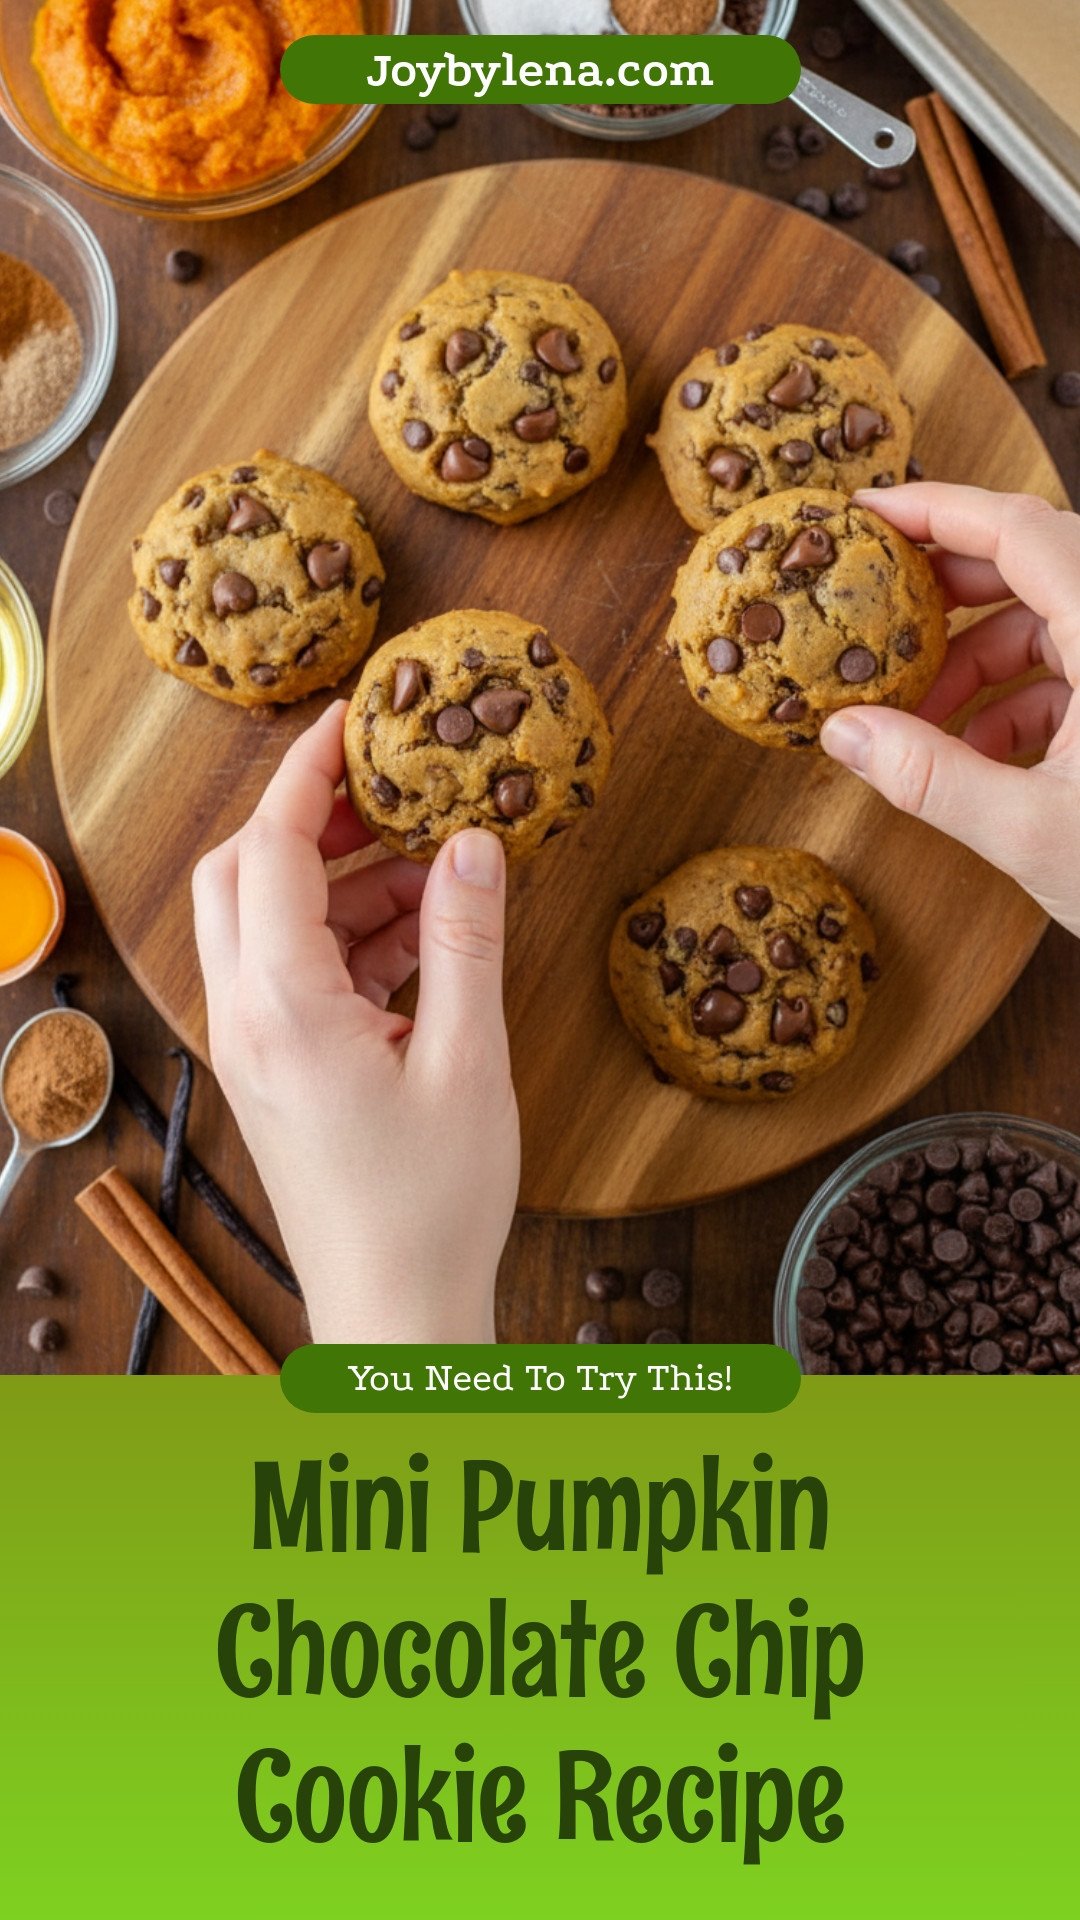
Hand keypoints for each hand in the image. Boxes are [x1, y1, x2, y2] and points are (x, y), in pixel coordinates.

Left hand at [193, 701, 518, 1342]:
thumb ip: (465, 941)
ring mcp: (255, 1047)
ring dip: (339, 883)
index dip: (305, 772)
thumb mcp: (468, 1061)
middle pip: (240, 875)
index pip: (266, 850)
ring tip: (435, 869)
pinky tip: (425, 937)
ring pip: (266, 922)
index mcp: (282, 1009)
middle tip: (388, 790)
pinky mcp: (277, 1071)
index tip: (350, 719)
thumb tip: (473, 843)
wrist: (395, 1313)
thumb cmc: (431, 1206)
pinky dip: (348, 939)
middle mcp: (246, 1020)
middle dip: (306, 819)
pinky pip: (294, 973)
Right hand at [820, 484, 1079, 936]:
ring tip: (915, 719)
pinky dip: (1020, 701)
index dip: (936, 508)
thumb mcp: (1033, 833)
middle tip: (873, 616)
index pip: (1018, 528)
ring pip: (1051, 622)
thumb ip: (929, 777)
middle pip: (1033, 564)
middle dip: (946, 593)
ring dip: (977, 662)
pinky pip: (1077, 670)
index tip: (866, 511)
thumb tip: (844, 734)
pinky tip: (975, 757)